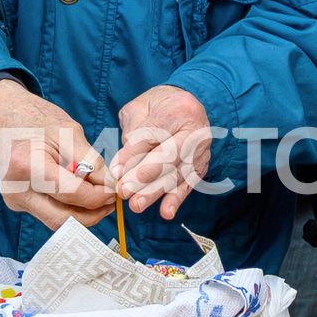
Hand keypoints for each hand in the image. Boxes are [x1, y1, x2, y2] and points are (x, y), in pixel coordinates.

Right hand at [0, 83, 117, 229]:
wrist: (5, 118)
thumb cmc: (37, 120)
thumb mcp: (69, 132)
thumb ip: (90, 161)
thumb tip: (110, 185)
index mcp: (26, 166)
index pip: (70, 193)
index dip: (98, 195)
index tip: (115, 189)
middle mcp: (16, 190)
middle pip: (63, 219)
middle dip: (93, 213)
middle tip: (112, 201)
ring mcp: (15, 200)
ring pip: (58, 221)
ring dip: (84, 213)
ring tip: (101, 196)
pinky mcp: (20, 204)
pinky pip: (51, 213)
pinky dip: (71, 207)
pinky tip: (83, 193)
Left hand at [114, 85, 216, 221]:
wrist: (187, 104)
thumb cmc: (158, 107)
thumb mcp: (139, 110)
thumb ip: (132, 134)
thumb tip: (121, 166)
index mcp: (178, 110)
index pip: (152, 135)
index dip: (132, 154)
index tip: (116, 171)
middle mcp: (194, 131)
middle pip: (169, 156)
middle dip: (145, 176)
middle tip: (125, 191)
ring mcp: (200, 150)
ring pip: (177, 173)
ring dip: (156, 191)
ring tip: (137, 205)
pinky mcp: (201, 165)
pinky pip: (188, 183)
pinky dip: (177, 198)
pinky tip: (166, 212)